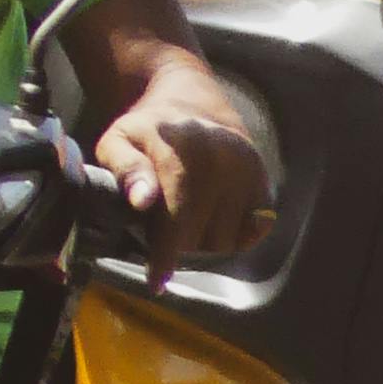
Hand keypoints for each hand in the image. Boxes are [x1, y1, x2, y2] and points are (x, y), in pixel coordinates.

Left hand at [92, 72, 272, 279]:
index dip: (165, 254)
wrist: (192, 101)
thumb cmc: (146, 131)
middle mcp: (222, 158)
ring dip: (203, 244)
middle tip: (161, 240)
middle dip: (178, 248)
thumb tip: (142, 200)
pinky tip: (212, 222)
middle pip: (202, 235)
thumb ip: (125, 169)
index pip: (175, 216)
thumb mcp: (118, 141)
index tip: (157, 281)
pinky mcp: (265, 179)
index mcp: (181, 148)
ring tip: (183, 225)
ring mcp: (248, 169)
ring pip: (227, 239)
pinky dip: (233, 236)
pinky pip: (254, 230)